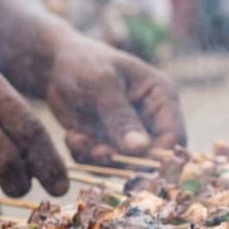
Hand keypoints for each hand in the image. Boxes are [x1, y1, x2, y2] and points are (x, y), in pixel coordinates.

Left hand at [44, 34, 185, 162]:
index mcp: (162, 97)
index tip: (131, 164)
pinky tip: (73, 138)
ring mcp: (131, 135)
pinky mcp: (110, 145)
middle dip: (124, 161)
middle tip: (96, 153)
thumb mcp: (101, 84)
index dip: (158, 156)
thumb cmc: (83, 63)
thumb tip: (141, 149)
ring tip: (78, 141)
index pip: (174, 136)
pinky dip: (86, 158)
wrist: (54, 65)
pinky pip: (105, 164)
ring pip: (126, 165)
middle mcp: (152, 120)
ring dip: (101, 160)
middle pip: (153, 157)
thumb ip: (121, 117)